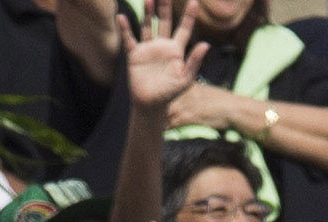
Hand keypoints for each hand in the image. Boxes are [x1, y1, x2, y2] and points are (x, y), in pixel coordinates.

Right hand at [124, 0, 207, 115]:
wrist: (150, 105)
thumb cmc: (170, 94)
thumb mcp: (185, 79)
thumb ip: (195, 61)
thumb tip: (206, 45)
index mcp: (176, 50)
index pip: (184, 28)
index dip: (189, 15)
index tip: (194, 1)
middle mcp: (162, 45)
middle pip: (165, 21)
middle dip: (165, 6)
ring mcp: (148, 49)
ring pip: (148, 25)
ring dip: (148, 13)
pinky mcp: (135, 55)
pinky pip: (129, 39)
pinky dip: (125, 29)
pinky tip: (121, 17)